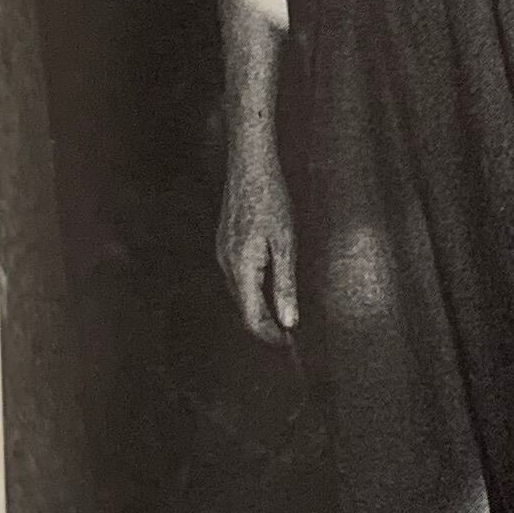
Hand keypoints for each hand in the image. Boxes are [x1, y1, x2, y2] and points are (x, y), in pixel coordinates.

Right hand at [217, 137, 298, 343]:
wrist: (250, 167)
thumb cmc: (272, 201)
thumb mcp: (286, 245)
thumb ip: (286, 286)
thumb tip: (289, 321)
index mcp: (242, 268)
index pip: (252, 317)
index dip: (269, 335)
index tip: (289, 345)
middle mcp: (226, 265)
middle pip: (244, 309)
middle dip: (266, 325)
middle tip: (291, 335)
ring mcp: (222, 254)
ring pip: (240, 294)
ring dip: (260, 308)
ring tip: (284, 315)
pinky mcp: (225, 245)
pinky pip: (238, 278)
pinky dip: (254, 290)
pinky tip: (270, 287)